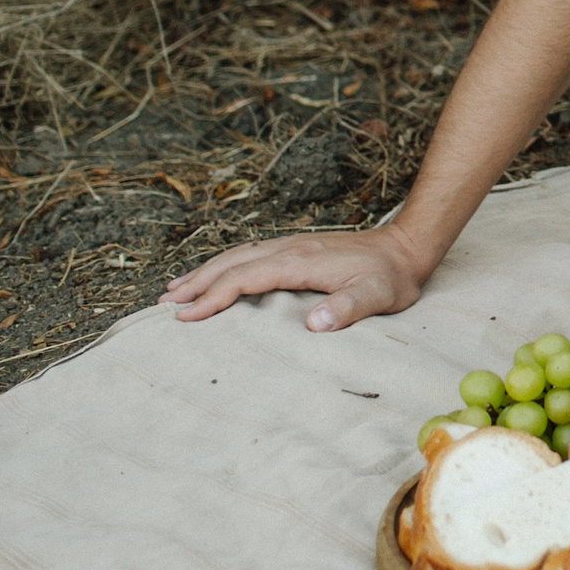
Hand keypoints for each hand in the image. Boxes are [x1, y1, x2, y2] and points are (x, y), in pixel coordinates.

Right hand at [158, 223, 428, 330]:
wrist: (406, 248)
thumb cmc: (391, 277)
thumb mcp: (378, 295)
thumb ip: (348, 308)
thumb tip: (315, 323)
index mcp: (300, 261)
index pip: (245, 278)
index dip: (214, 296)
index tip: (187, 317)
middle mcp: (289, 249)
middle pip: (231, 263)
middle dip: (196, 283)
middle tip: (163, 306)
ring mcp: (291, 246)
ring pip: (237, 256)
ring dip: (204, 272)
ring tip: (174, 291)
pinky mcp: (296, 249)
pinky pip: (249, 256)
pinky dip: (224, 266)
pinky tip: (215, 276)